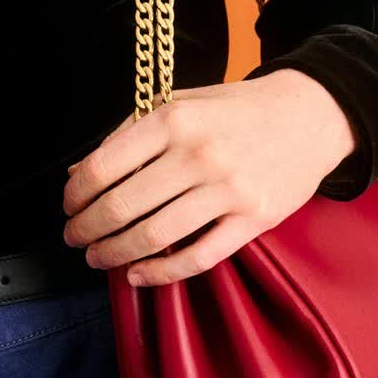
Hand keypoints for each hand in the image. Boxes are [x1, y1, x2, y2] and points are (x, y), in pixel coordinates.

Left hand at [61, 69, 356, 286]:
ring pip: (155, 236)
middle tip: (74, 238)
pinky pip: (198, 257)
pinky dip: (161, 273)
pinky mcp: (254, 219)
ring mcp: (229, 189)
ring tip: (98, 258)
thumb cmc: (235, 110)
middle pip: (123, 206)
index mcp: (174, 118)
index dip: (76, 193)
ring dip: (115, 254)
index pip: (105, 165)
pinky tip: (139, 275)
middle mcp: (198, 153)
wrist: (310, 115)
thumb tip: (78, 175)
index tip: (68, 206)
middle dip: (88, 229)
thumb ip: (130, 134)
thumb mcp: (180, 102)